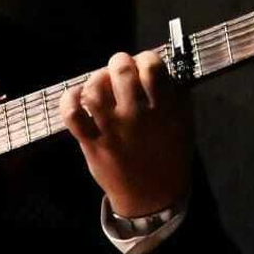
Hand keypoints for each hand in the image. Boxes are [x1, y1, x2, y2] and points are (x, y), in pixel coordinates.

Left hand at [57, 50, 191, 216]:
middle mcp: (137, 115)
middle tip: (118, 70)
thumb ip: (178, 96)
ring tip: (100, 84)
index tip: (142, 64)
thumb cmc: (169, 156)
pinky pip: (72, 115)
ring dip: (95, 79)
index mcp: (164, 108)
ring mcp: (112, 129)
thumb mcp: (185, 124)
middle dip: (118, 63)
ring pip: (94, 89)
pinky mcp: (92, 142)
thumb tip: (165, 70)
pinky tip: (76, 95)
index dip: (145, 58)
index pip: (152, 66)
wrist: (152, 196)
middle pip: (120, 70)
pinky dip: (69, 100)